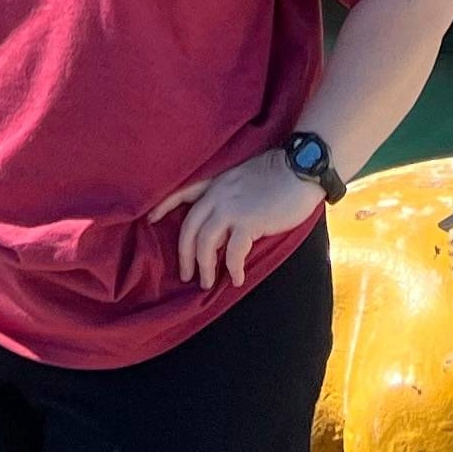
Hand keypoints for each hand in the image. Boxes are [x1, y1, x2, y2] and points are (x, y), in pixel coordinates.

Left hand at [149, 151, 323, 288]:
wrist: (301, 168)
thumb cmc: (279, 173)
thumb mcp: (244, 177)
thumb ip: (229, 195)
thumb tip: (224, 225)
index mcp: (217, 181)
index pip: (182, 191)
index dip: (165, 206)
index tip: (151, 219)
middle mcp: (219, 193)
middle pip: (189, 228)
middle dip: (185, 255)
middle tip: (187, 275)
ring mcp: (232, 207)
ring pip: (205, 243)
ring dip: (204, 267)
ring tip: (207, 282)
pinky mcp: (249, 221)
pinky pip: (233, 252)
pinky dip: (232, 268)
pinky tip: (236, 278)